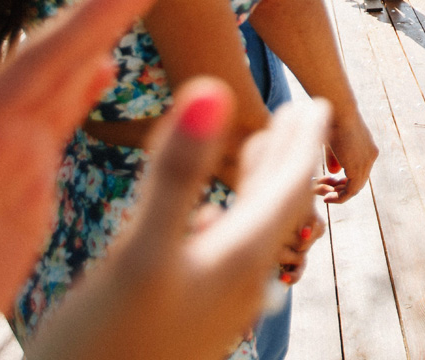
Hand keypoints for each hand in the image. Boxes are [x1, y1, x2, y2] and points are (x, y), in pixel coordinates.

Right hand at [28, 83, 329, 359]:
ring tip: (261, 151)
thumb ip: (178, 173)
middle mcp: (237, 282)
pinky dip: (226, 219)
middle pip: (277, 205)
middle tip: (302, 113)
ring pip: (252, 230)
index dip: (304, 138)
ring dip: (259, 186)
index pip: (289, 185)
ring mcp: (213, 305)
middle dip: (289, 156)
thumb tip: (214, 90)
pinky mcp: (186, 320)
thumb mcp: (141, 251)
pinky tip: (206, 222)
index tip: (320, 99)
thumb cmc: (105, 347)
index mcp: (237, 257)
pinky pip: (223, 255)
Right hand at [314, 106, 376, 202]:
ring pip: (356, 188)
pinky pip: (351, 191)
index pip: (360, 169)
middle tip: (328, 193)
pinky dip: (340, 197)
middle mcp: (372, 155)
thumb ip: (336, 158)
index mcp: (368, 147)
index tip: (332, 182)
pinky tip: (328, 198)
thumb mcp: (335, 141)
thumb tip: (335, 173)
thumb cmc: (332, 120)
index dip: (346, 179)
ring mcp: (367, 162)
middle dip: (344, 189)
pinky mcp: (358, 168)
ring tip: (326, 198)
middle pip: (360, 180)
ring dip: (340, 196)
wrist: (338, 110)